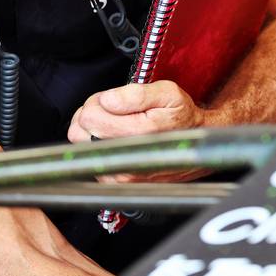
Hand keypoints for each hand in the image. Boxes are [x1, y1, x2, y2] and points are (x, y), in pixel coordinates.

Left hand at [67, 81, 212, 182]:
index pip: (90, 117)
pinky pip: (92, 159)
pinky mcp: (118, 182)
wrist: (196, 146)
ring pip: (82, 147)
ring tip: (116, 124)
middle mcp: (129, 160)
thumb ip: (134, 94)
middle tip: (114, 112)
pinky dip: (100, 147)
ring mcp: (121, 175)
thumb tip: (107, 100)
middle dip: (93, 116)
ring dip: (94, 132)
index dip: (98, 103)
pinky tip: (119, 139)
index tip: (113, 102)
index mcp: (139, 133)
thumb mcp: (167, 93)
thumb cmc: (182, 118)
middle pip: (79, 133)